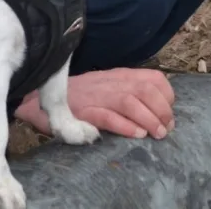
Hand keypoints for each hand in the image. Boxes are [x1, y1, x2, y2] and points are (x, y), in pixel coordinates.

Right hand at [14, 67, 174, 139]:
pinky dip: (125, 125)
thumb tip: (158, 113)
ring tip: (156, 135)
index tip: (169, 115)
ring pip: (130, 101)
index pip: (153, 79)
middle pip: (146, 89)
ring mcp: (97, 96)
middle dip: (162, 110)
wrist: (40, 98)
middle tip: (166, 129)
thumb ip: (130, 94)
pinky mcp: (83, 111)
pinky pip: (107, 116)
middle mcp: (111, 83)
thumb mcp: (108, 89)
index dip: (167, 96)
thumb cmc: (80, 98)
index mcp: (120, 76)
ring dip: (148, 119)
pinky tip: (136, 134)